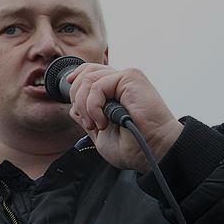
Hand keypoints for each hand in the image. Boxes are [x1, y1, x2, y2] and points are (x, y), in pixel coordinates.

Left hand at [66, 64, 182, 171]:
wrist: (152, 152)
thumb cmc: (133, 147)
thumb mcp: (100, 134)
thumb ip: (87, 119)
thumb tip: (73, 108)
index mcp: (116, 91)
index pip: (91, 71)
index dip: (77, 78)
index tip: (71, 95)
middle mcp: (121, 82)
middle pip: (86, 72)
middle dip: (77, 98)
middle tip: (87, 122)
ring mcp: (126, 78)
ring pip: (88, 79)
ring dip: (85, 106)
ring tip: (96, 125)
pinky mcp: (130, 78)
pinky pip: (98, 85)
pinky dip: (93, 106)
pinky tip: (103, 120)